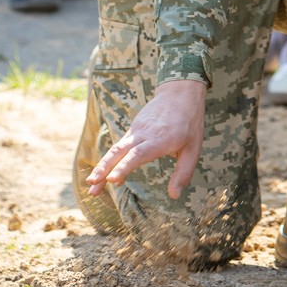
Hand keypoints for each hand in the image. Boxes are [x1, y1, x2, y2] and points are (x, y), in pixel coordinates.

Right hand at [86, 79, 205, 200]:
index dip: (124, 167)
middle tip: (92, 188)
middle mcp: (143, 134)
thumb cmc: (190, 121)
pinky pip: (120, 145)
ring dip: (102, 167)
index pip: (138, 155)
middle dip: (103, 170)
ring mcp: (136, 130)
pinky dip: (111, 160)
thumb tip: (174, 196)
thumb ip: (184, 172)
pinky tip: (108, 175)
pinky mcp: (133, 128)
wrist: (180, 91)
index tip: (112, 180)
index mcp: (159, 140)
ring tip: (91, 185)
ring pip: (115, 149)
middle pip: (119, 152)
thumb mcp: (194, 148)